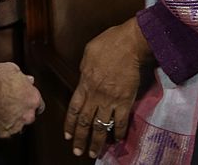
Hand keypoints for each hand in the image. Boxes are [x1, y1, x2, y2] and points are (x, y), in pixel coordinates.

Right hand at [0, 62, 44, 137]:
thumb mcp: (12, 69)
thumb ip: (24, 78)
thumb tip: (29, 80)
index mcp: (33, 99)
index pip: (39, 105)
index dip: (30, 102)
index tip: (24, 100)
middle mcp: (28, 115)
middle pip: (29, 117)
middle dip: (22, 112)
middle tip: (10, 104)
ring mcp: (16, 126)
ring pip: (17, 126)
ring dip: (12, 120)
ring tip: (0, 111)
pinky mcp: (3, 133)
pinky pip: (4, 131)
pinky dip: (0, 126)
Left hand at [64, 17, 153, 157]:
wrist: (130, 44)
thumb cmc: (107, 44)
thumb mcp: (87, 54)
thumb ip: (84, 70)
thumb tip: (83, 79)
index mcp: (84, 83)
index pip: (73, 109)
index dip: (70, 124)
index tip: (67, 136)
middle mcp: (96, 95)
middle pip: (85, 121)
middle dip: (81, 139)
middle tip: (77, 152)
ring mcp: (111, 100)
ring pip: (101, 126)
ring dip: (97, 141)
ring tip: (94, 153)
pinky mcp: (126, 101)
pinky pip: (121, 121)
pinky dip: (118, 133)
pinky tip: (116, 141)